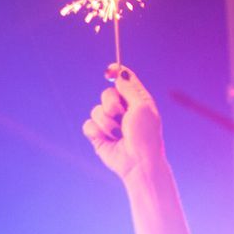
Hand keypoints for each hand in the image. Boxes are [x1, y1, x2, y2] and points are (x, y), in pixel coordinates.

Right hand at [85, 64, 165, 179]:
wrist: (137, 162)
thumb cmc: (145, 135)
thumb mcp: (141, 107)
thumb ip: (129, 89)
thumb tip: (119, 74)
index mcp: (136, 99)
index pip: (123, 80)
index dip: (116, 72)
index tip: (109, 70)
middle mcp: (122, 109)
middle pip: (106, 94)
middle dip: (112, 105)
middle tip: (122, 116)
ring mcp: (109, 122)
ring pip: (95, 111)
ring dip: (107, 124)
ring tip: (119, 134)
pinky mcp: (98, 135)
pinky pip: (88, 125)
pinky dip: (97, 133)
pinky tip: (108, 140)